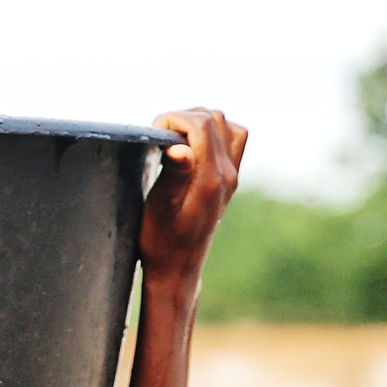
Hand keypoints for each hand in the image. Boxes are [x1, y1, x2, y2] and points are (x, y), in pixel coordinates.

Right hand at [141, 107, 245, 283]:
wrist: (178, 268)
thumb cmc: (161, 241)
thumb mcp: (159, 208)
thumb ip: (173, 175)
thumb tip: (181, 148)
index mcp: (210, 178)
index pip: (200, 124)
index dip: (173, 119)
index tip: (153, 133)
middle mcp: (227, 174)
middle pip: (214, 119)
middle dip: (184, 117)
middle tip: (160, 136)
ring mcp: (232, 177)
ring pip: (226, 125)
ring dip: (199, 122)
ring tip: (174, 138)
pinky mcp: (229, 181)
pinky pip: (233, 141)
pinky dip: (214, 133)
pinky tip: (192, 147)